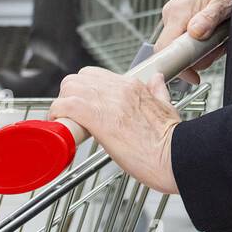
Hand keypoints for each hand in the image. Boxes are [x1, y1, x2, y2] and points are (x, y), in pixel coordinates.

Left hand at [49, 67, 181, 193]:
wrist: (174, 156)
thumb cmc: (171, 141)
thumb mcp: (168, 108)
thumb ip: (159, 92)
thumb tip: (157, 81)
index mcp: (134, 86)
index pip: (98, 75)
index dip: (87, 90)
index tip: (85, 105)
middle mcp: (118, 88)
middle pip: (79, 78)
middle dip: (70, 94)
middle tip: (72, 114)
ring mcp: (106, 101)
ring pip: (69, 86)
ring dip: (62, 102)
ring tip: (64, 120)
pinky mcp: (95, 117)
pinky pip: (65, 106)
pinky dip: (57, 113)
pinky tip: (59, 126)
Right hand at [156, 0, 231, 83]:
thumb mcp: (223, 1)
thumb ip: (209, 18)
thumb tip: (194, 33)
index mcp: (177, 13)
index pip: (163, 49)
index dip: (176, 67)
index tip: (194, 77)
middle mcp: (172, 15)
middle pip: (174, 51)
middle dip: (197, 57)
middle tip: (217, 49)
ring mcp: (176, 17)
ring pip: (184, 46)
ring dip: (204, 49)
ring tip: (220, 35)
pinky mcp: (183, 18)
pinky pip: (189, 38)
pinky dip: (204, 42)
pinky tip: (216, 33)